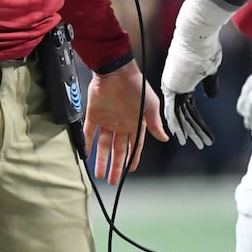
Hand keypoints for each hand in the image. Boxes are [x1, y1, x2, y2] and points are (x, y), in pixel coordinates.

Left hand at [82, 62, 167, 184]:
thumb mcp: (150, 105)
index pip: (134, 146)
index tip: (130, 171)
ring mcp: (107, 120)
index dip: (132, 158)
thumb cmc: (136, 86)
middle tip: (113, 180)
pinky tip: (86, 155)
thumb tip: (165, 138)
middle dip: (116, 165)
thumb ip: (154, 123)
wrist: (116, 71)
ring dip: (102, 159)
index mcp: (135, 123)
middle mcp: (121, 124)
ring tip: (99, 174)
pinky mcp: (94, 114)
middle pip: (118, 149)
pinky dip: (87, 143)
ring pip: (103, 145)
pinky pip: (89, 132)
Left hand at [161, 34, 222, 148]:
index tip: (203, 133)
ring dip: (189, 131)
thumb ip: (210, 84)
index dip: (197, 122)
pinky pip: (172, 110)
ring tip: (198, 144)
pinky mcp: (171, 87)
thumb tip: (213, 97)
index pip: (190, 108)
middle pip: (184, 114)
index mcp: (184, 82)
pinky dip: (177, 124)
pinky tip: (181, 136)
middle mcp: (175, 86)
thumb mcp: (211, 70)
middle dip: (193, 131)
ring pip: (180, 115)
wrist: (198, 35)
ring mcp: (172, 87)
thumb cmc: (206, 48)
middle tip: (200, 144)